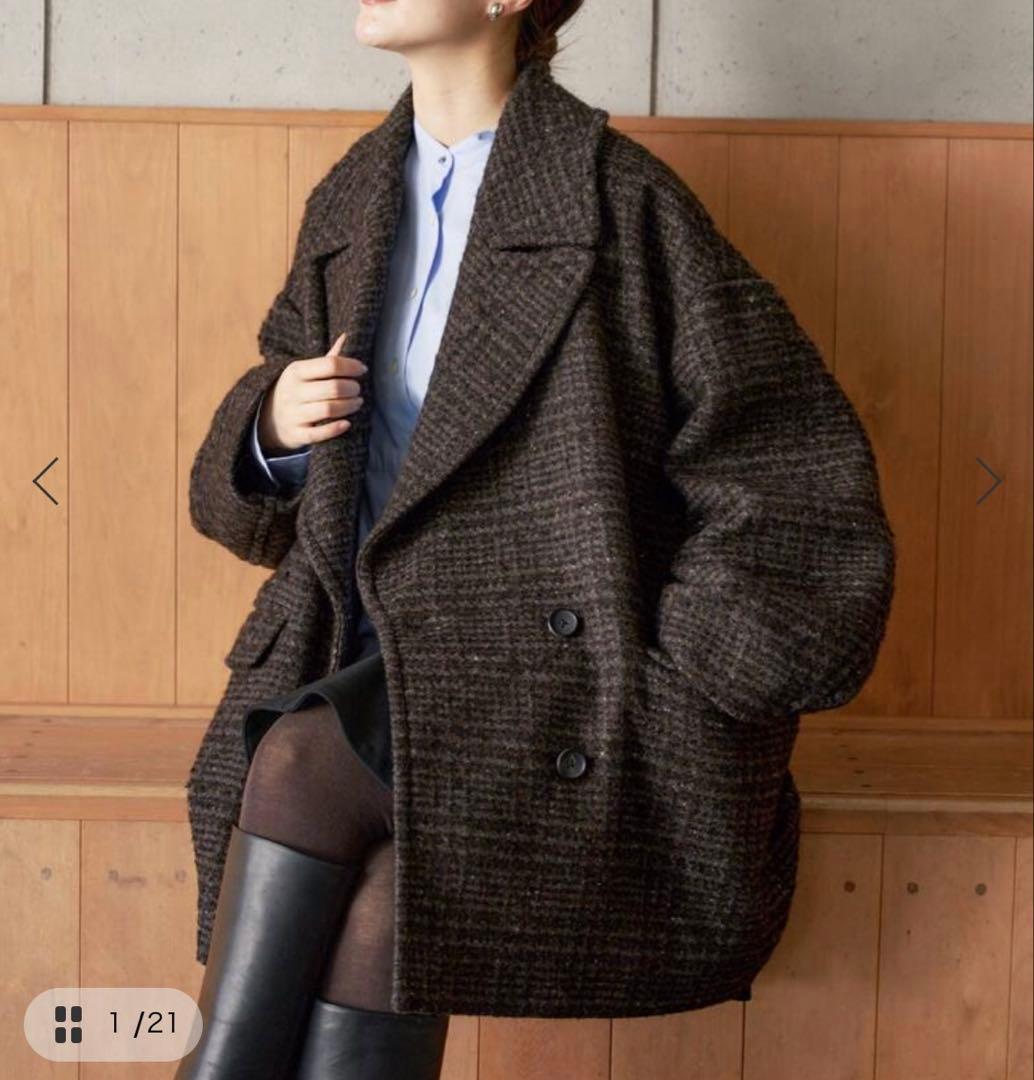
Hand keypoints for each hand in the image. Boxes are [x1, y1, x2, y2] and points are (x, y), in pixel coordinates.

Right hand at [257, 331, 366, 452]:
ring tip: (357, 403)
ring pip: (329, 409)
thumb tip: (346, 335)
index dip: (351, 366)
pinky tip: (347, 423)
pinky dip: (336, 428)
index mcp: (296, 371)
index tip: (362, 370)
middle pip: (333, 388)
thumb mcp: (306, 372)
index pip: (330, 365)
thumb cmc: (298, 391)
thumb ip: (328, 359)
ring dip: (349, 406)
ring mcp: (293, 414)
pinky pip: (319, 433)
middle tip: (358, 389)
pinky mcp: (297, 434)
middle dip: (352, 388)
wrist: (269, 419)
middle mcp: (293, 392)